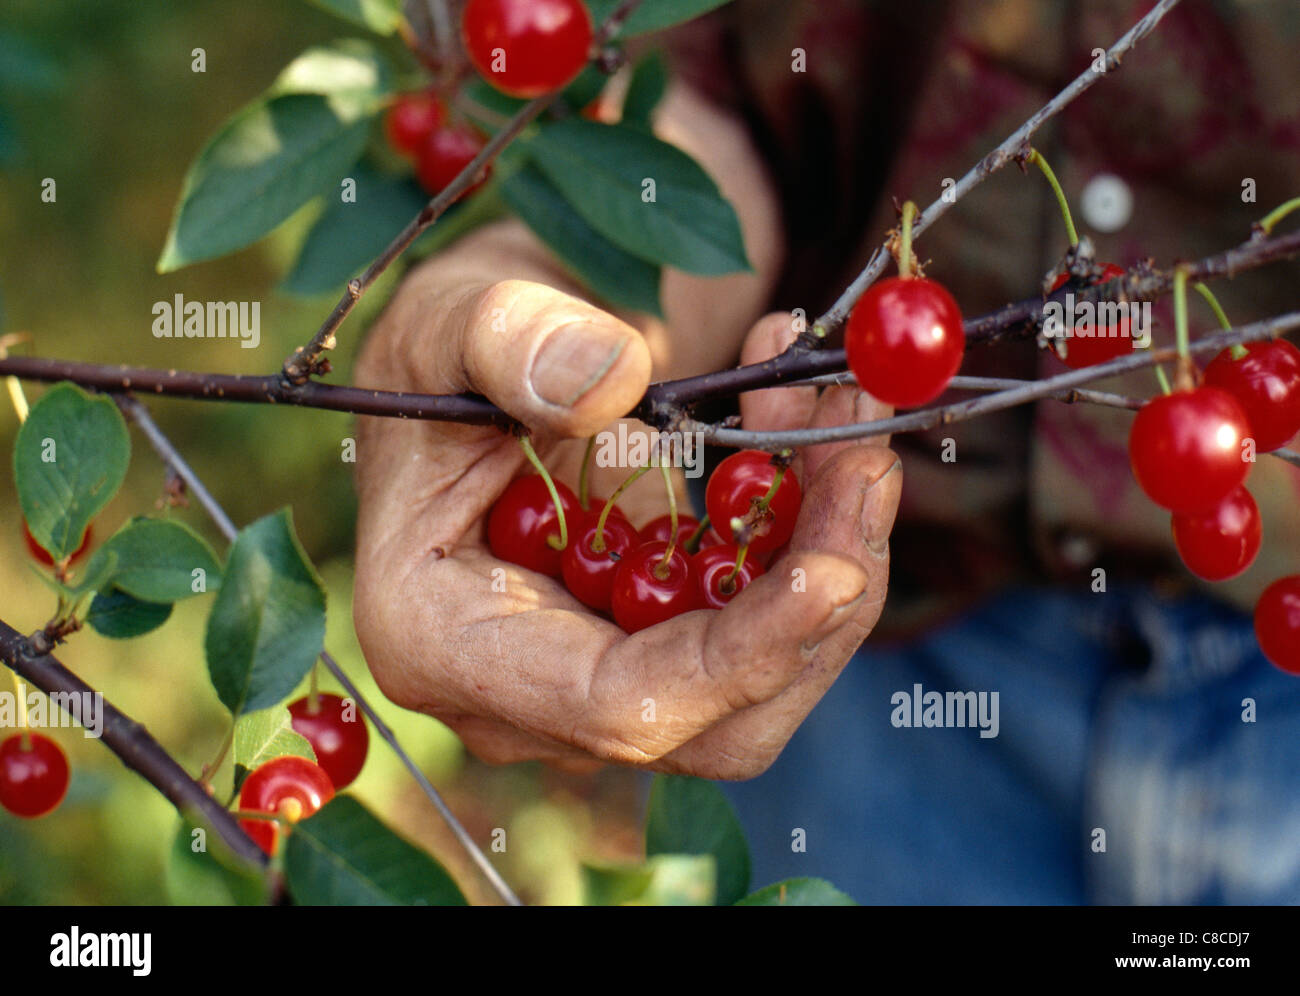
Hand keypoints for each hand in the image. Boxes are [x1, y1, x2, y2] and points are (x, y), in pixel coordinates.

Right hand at [352, 241, 901, 777]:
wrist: (473, 372)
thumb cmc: (436, 354)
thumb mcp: (446, 320)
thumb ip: (510, 343)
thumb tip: (612, 382)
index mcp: (443, 642)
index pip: (616, 706)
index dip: (739, 656)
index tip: (836, 570)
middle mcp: (527, 694)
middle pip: (716, 714)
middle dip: (816, 600)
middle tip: (865, 459)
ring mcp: (599, 675)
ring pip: (756, 675)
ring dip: (827, 550)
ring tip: (843, 416)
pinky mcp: (657, 641)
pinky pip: (757, 622)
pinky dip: (807, 532)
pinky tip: (813, 428)